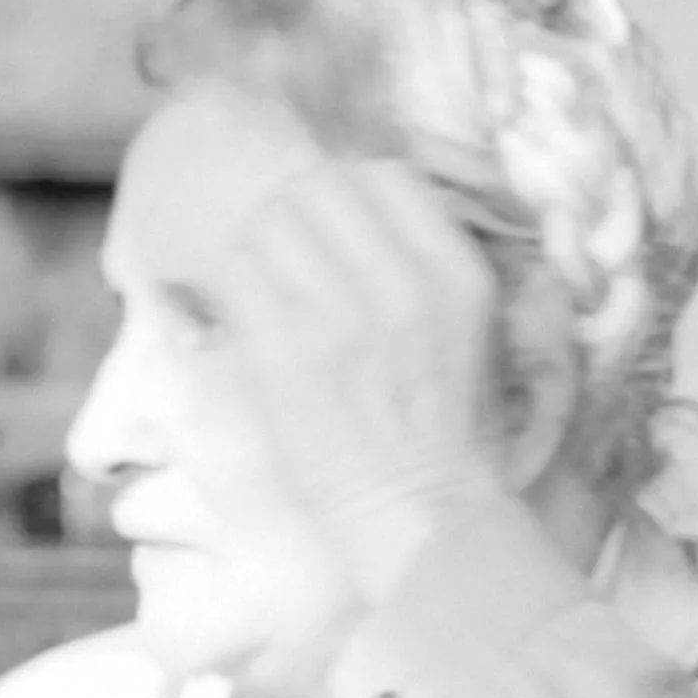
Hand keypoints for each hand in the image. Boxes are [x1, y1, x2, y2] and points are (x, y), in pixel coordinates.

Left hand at [215, 161, 507, 603]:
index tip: (329, 235)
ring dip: (255, 253)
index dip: (344, 198)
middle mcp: (403, 280)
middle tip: (285, 269)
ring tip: (263, 300)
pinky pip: (237, 276)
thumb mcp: (468, 335)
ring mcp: (344, 313)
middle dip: (293, 219)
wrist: (422, 519)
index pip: (382, 178)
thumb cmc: (444, 438)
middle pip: (318, 188)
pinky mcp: (289, 351)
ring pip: (269, 223)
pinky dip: (228, 292)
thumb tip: (348, 216)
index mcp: (454, 272)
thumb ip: (420, 268)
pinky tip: (240, 326)